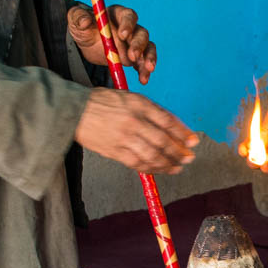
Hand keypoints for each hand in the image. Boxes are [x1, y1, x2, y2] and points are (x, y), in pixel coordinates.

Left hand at [68, 3, 156, 83]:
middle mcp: (130, 27)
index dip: (128, 24)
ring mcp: (134, 42)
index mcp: (117, 14)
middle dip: (138, 45)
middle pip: (141, 33)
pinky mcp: (135, 56)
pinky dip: (145, 70)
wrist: (86, 44)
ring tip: (147, 70)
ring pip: (147, 47)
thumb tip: (84, 21)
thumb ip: (78, 17)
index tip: (123, 36)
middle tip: (133, 57)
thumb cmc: (83, 28)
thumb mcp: (75, 20)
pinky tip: (143, 79)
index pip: (128, 16)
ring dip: (148, 58)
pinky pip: (144, 62)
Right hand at [75, 88, 195, 174]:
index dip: (182, 133)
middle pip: (162, 140)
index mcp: (139, 104)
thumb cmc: (103, 102)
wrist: (75, 110)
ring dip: (168, 163)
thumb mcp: (129, 97)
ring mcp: (123, 137)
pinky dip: (151, 168)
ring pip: (152, 155)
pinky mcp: (114, 151)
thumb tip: (172, 126)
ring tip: (178, 167)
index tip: (193, 141)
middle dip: (178, 151)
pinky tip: (160, 169)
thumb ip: (150, 110)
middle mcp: (133, 121)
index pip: (167, 120)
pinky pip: (137, 163)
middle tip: (189, 158)